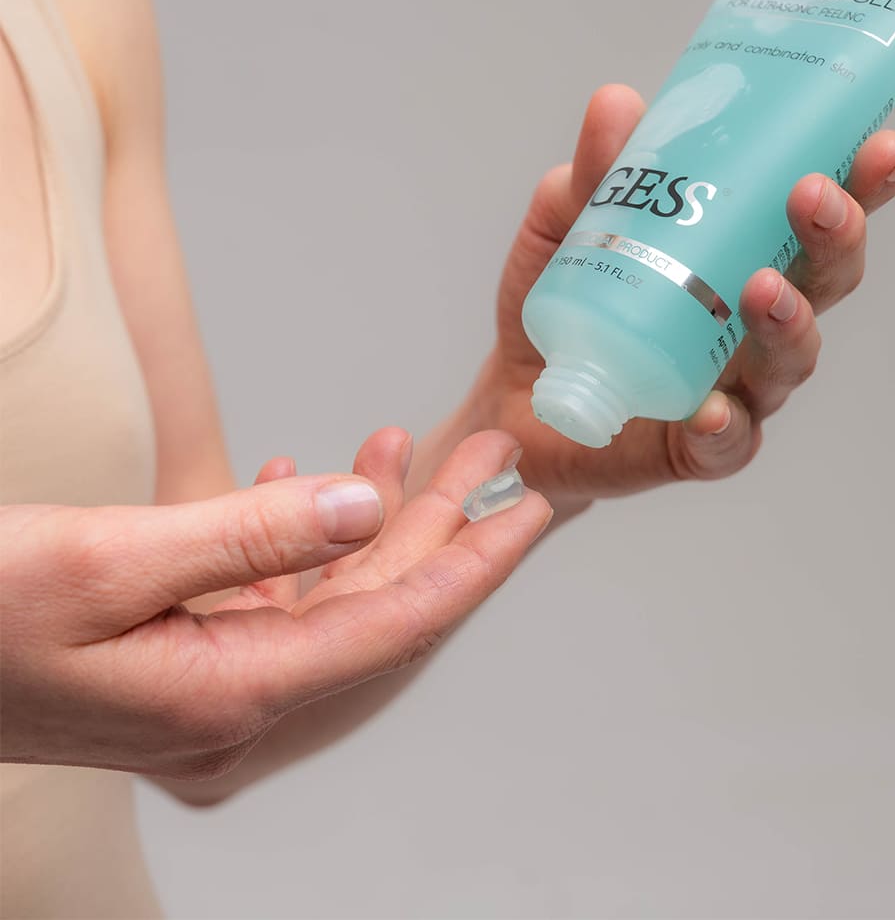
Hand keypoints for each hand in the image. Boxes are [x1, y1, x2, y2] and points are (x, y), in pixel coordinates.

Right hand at [0, 430, 548, 778]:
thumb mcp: (106, 559)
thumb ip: (248, 535)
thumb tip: (360, 505)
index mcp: (230, 695)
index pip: (393, 625)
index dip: (472, 564)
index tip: (531, 513)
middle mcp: (235, 704)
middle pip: (374, 609)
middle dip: (437, 526)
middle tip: (488, 456)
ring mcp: (210, 686)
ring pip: (330, 599)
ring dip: (369, 521)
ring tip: (402, 446)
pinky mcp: (184, 660)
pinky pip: (272, 600)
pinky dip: (296, 539)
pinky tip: (303, 482)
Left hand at [476, 84, 894, 502]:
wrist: (520, 398)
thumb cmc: (568, 303)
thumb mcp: (567, 224)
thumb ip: (596, 173)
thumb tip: (618, 103)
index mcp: (744, 256)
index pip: (815, 218)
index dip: (860, 184)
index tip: (881, 143)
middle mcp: (756, 322)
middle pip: (826, 283)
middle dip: (836, 238)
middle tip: (813, 197)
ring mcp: (736, 387)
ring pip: (790, 361)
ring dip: (790, 321)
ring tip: (763, 287)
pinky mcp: (699, 447)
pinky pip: (727, 444)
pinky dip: (726, 428)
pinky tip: (712, 410)